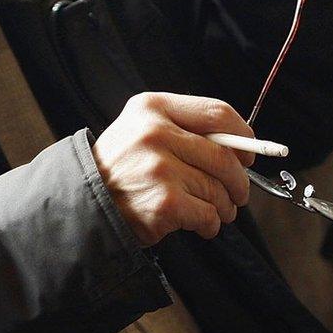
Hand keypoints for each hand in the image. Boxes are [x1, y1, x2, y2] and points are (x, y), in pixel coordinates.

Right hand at [92, 92, 255, 245]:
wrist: (85, 204)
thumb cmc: (122, 169)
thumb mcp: (142, 130)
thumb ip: (185, 130)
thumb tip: (241, 149)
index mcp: (153, 108)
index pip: (218, 113)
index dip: (242, 136)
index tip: (248, 153)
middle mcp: (155, 133)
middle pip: (225, 156)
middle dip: (240, 180)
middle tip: (239, 193)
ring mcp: (160, 169)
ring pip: (218, 189)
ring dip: (226, 207)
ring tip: (217, 212)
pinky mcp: (164, 202)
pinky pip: (208, 214)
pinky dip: (211, 224)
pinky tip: (201, 224)